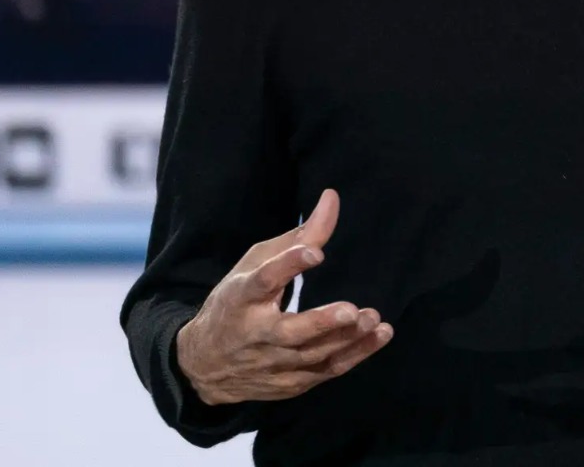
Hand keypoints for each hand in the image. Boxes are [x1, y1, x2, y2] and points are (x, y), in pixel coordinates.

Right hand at [175, 187, 394, 405]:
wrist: (203, 366)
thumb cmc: (236, 303)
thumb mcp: (255, 265)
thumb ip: (298, 237)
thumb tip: (332, 198)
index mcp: (241, 298)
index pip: (263, 280)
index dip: (288, 265)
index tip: (315, 252)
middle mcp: (256, 334)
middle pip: (289, 332)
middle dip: (321, 323)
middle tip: (351, 310)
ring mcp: (273, 363)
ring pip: (313, 356)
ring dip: (347, 339)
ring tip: (374, 319)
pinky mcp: (289, 384)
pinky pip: (326, 371)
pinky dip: (355, 356)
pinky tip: (379, 336)